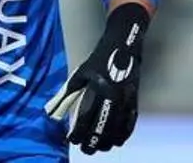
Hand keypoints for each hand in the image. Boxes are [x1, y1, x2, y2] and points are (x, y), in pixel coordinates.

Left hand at [45, 3, 147, 154]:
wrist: (124, 43)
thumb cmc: (99, 58)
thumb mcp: (81, 72)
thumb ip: (69, 92)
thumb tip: (56, 111)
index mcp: (98, 86)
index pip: (87, 115)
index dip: (79, 131)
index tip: (72, 140)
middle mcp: (114, 94)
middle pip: (104, 124)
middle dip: (94, 140)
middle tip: (86, 150)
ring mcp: (127, 96)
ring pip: (119, 125)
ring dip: (109, 140)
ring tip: (101, 149)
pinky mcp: (135, 97)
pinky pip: (131, 120)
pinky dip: (125, 133)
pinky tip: (118, 141)